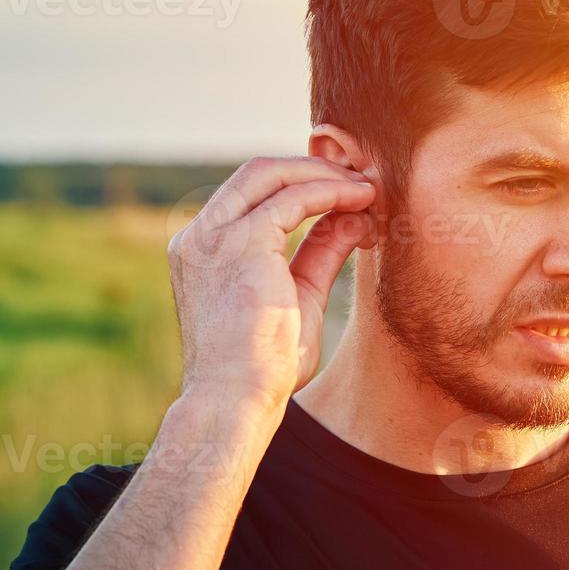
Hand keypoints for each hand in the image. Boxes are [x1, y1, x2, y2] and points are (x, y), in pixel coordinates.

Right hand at [166, 155, 377, 416]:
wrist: (235, 401)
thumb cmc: (263, 366)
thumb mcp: (299, 296)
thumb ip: (320, 253)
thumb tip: (353, 218)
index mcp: (202, 248)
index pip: (250, 193)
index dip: (298, 183)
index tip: (345, 192)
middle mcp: (200, 235)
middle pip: (258, 172)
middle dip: (313, 168)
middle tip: (361, 180)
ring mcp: (214, 236)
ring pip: (273, 175)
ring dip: (326, 176)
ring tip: (368, 188)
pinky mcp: (241, 243)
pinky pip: (293, 199)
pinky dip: (330, 193)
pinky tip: (361, 201)